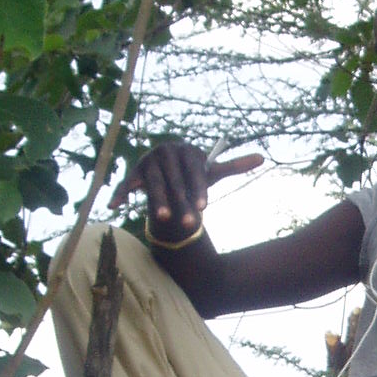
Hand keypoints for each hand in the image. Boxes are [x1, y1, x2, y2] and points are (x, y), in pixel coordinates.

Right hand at [113, 139, 263, 245]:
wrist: (168, 168)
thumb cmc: (192, 173)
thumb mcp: (211, 171)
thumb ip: (233, 166)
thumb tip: (263, 157)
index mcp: (187, 150)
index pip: (195, 173)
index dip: (199, 192)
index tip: (204, 210)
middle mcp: (166, 151)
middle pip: (175, 182)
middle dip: (182, 204)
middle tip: (190, 226)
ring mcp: (148, 161)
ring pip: (153, 185)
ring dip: (158, 202)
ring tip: (164, 219)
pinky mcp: (133, 172)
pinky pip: (126, 184)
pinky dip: (119, 194)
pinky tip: (113, 207)